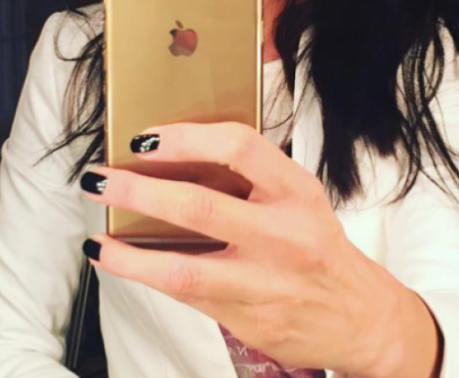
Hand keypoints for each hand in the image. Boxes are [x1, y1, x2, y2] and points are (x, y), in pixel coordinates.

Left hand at [80, 122, 439, 376]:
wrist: (362, 319)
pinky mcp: (251, 320)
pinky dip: (148, 278)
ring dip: (130, 255)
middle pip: (201, 208)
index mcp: (297, 193)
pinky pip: (188, 296)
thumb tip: (177, 157)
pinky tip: (123, 265)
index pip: (240, 148)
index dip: (187, 138)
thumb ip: (253, 180)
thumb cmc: (321, 250)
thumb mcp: (301, 201)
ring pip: (184, 269)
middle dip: (140, 192)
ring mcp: (266, 283)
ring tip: (97, 240)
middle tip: (102, 181)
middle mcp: (285, 236)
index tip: (146, 139)